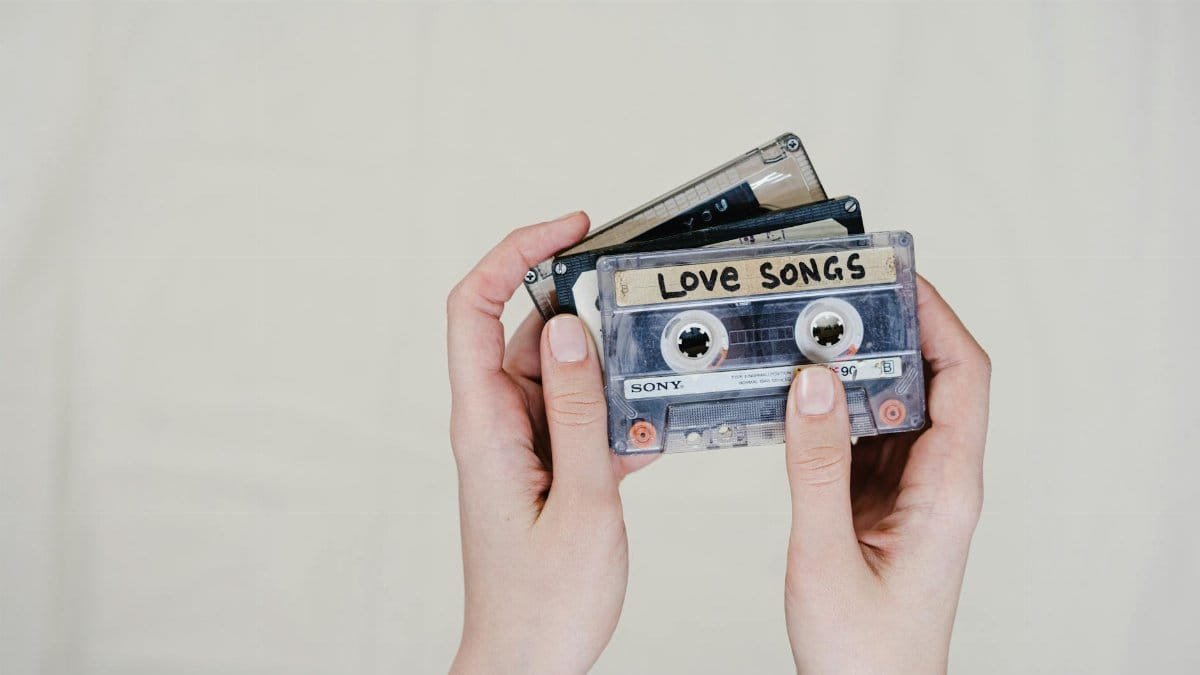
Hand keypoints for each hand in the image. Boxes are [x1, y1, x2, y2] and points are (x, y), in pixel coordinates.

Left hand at [446, 213, 654, 673]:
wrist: (528, 662)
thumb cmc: (543, 602)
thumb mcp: (581, 498)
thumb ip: (578, 409)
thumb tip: (573, 328)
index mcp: (486, 423)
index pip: (476, 306)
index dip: (515, 253)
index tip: (568, 230)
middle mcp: (497, 424)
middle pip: (530, 332)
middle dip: (584, 309)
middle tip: (638, 303)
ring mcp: (521, 444)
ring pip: (562, 374)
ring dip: (609, 372)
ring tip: (654, 378)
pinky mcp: (544, 466)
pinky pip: (578, 416)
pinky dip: (614, 413)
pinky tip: (651, 429)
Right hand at [782, 276, 989, 672]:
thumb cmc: (866, 653)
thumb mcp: (827, 553)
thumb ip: (816, 465)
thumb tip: (813, 382)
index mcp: (948, 490)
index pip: (964, 377)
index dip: (937, 318)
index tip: (895, 279)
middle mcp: (938, 483)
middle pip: (929, 380)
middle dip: (885, 332)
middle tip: (835, 299)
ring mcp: (910, 492)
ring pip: (891, 406)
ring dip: (852, 371)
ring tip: (807, 338)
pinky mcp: (880, 504)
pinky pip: (861, 438)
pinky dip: (830, 410)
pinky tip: (796, 398)